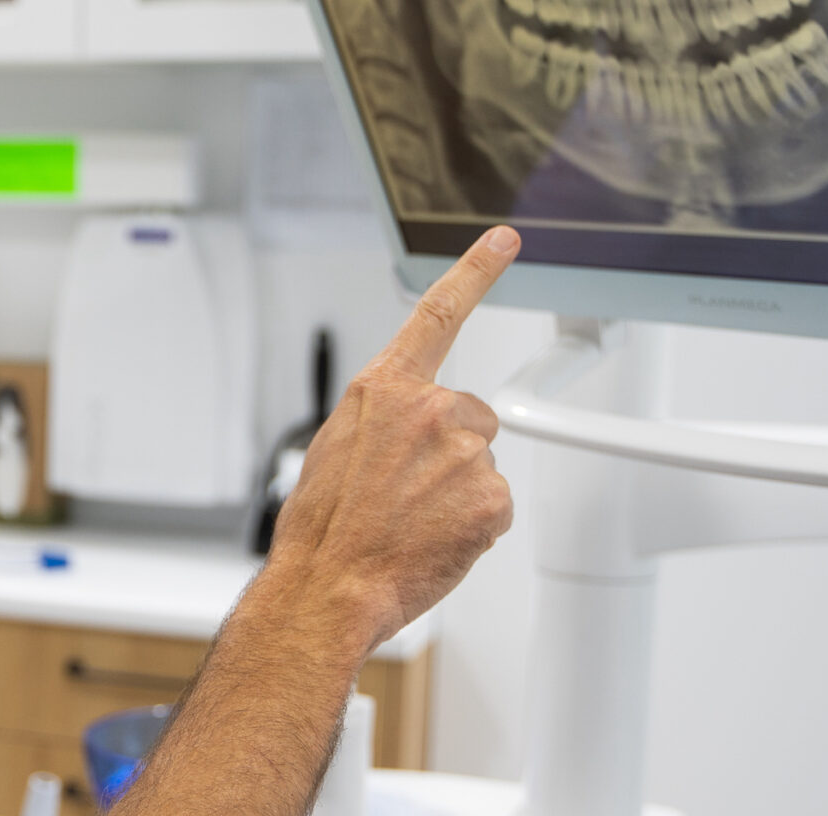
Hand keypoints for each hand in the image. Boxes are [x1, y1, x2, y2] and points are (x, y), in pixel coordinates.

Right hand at [265, 226, 519, 648]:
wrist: (327, 587)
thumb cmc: (322, 530)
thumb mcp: (336, 452)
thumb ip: (383, 424)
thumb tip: (407, 438)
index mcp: (383, 390)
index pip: (437, 315)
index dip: (476, 272)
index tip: (505, 240)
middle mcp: (427, 408)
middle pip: (470, 418)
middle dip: (450, 453)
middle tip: (408, 496)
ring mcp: (462, 451)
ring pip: (480, 467)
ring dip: (457, 495)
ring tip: (411, 524)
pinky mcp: (489, 494)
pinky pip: (494, 506)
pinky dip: (472, 528)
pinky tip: (433, 541)